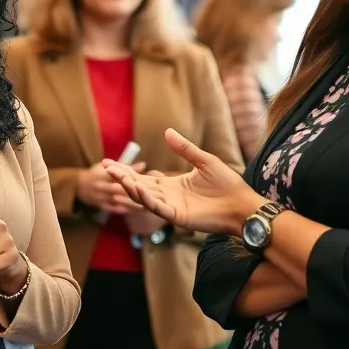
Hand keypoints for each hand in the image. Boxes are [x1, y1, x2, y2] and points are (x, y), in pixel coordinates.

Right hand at [76, 160, 145, 213]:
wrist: (77, 185)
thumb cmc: (96, 173)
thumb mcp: (105, 166)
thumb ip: (124, 166)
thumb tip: (144, 165)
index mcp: (102, 173)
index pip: (117, 174)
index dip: (130, 178)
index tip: (144, 180)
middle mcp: (100, 185)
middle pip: (117, 188)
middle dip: (132, 192)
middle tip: (147, 195)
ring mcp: (99, 196)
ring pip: (117, 200)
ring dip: (130, 203)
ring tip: (145, 205)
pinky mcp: (99, 206)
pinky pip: (112, 209)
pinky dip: (122, 210)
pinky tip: (133, 210)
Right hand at [105, 129, 263, 234]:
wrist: (242, 204)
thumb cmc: (228, 184)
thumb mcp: (204, 160)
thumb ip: (185, 148)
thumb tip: (166, 132)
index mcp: (172, 185)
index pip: (144, 178)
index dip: (127, 171)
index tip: (109, 162)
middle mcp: (168, 197)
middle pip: (139, 186)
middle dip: (122, 177)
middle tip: (105, 167)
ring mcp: (171, 208)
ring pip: (144, 198)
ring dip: (130, 187)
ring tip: (118, 175)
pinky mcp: (178, 217)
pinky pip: (157, 208)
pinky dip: (146, 199)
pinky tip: (136, 188)